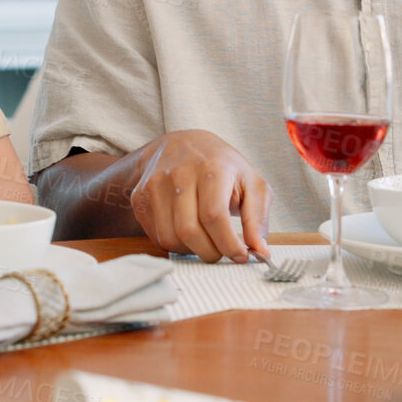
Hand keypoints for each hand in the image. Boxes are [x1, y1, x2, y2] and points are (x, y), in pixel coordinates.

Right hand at [126, 130, 271, 263]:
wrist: (180, 145)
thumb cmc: (221, 167)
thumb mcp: (251, 183)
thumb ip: (258, 218)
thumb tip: (261, 253)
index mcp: (211, 167)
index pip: (214, 216)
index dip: (228, 244)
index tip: (240, 256)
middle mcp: (179, 174)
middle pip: (189, 231)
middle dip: (210, 253)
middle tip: (222, 252)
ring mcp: (155, 185)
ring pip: (170, 238)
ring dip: (191, 251)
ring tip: (205, 242)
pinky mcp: (140, 197)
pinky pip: (156, 236)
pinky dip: (175, 244)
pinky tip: (187, 234)